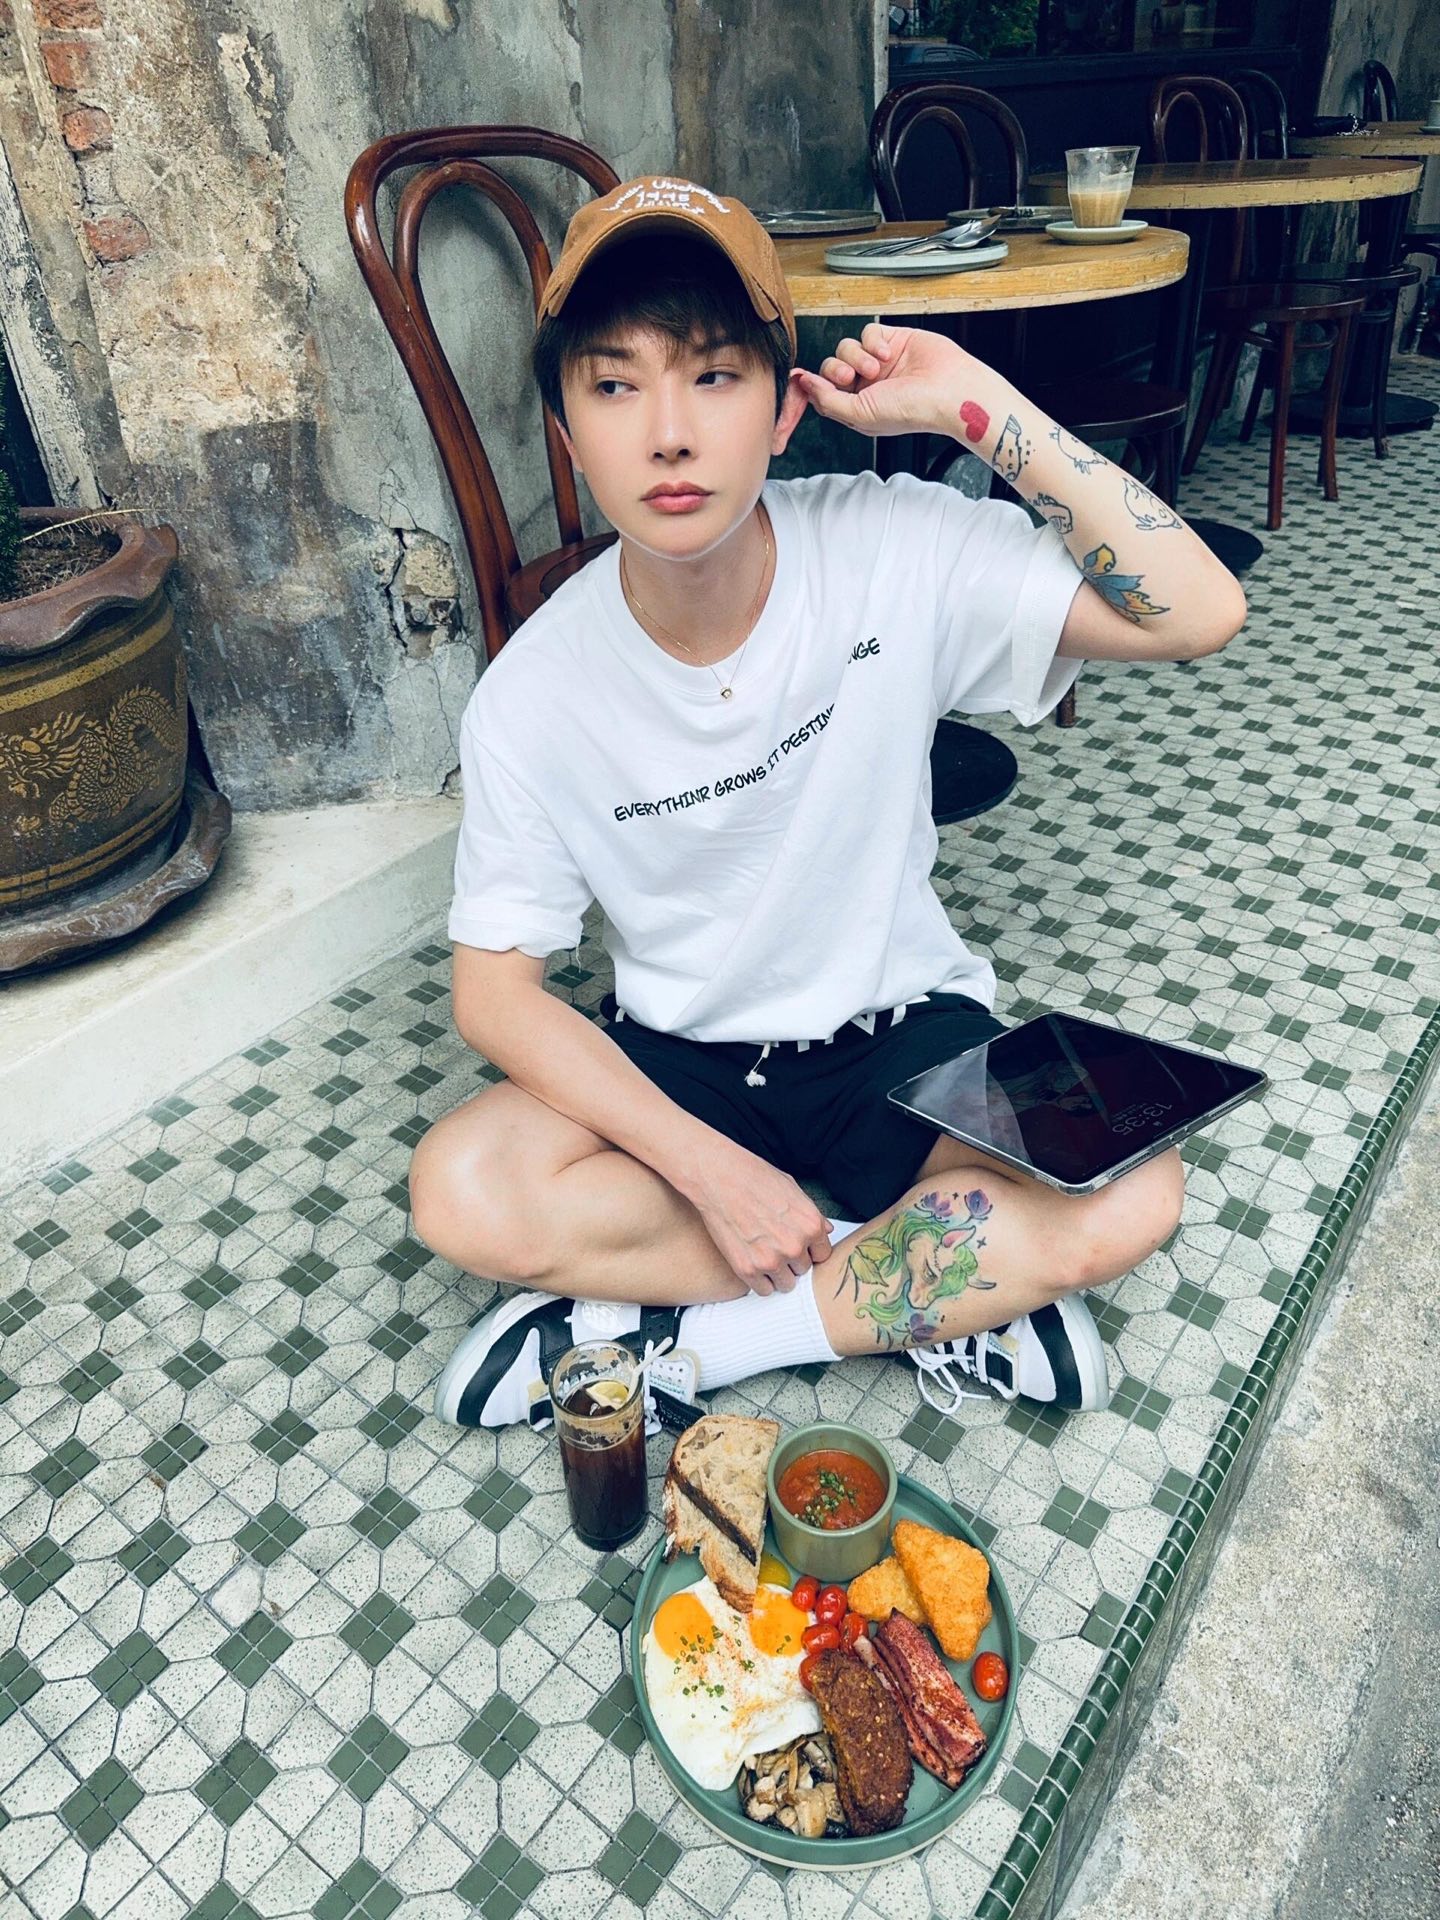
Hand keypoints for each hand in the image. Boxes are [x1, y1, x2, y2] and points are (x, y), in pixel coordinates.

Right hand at [687, 1137, 833, 1294]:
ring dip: (777, 1274)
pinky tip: (752, 1262)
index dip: (809, 1250)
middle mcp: (795, 1246)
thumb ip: (811, 1214)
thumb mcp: (792, 1189)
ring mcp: (771, 1260)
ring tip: (763, 1255)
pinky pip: (764, 1290)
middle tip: (775, 1245)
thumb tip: (827, 1230)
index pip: (822, 1255)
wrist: (718, 1177)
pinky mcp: (747, 1269)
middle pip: (803, 1270)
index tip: (798, 1246)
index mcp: (811, 1225)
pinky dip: (759, 1281)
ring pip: (786, 1284)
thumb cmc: (754, 1177)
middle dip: (792, 1260)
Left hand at [796, 322, 1009, 440]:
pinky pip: (869, 332)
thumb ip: (827, 400)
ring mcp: (879, 362)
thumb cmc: (913, 410)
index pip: (824, 391)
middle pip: (831, 366)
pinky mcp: (893, 340)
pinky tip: (889, 354)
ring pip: (847, 346)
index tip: (801, 377)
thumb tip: (804, 384)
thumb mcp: (860, 414)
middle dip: (837, 369)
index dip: (813, 384)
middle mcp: (867, 385)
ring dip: (858, 355)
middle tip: (852, 376)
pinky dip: (875, 342)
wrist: (948, 391)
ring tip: (878, 367)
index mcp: (857, 406)